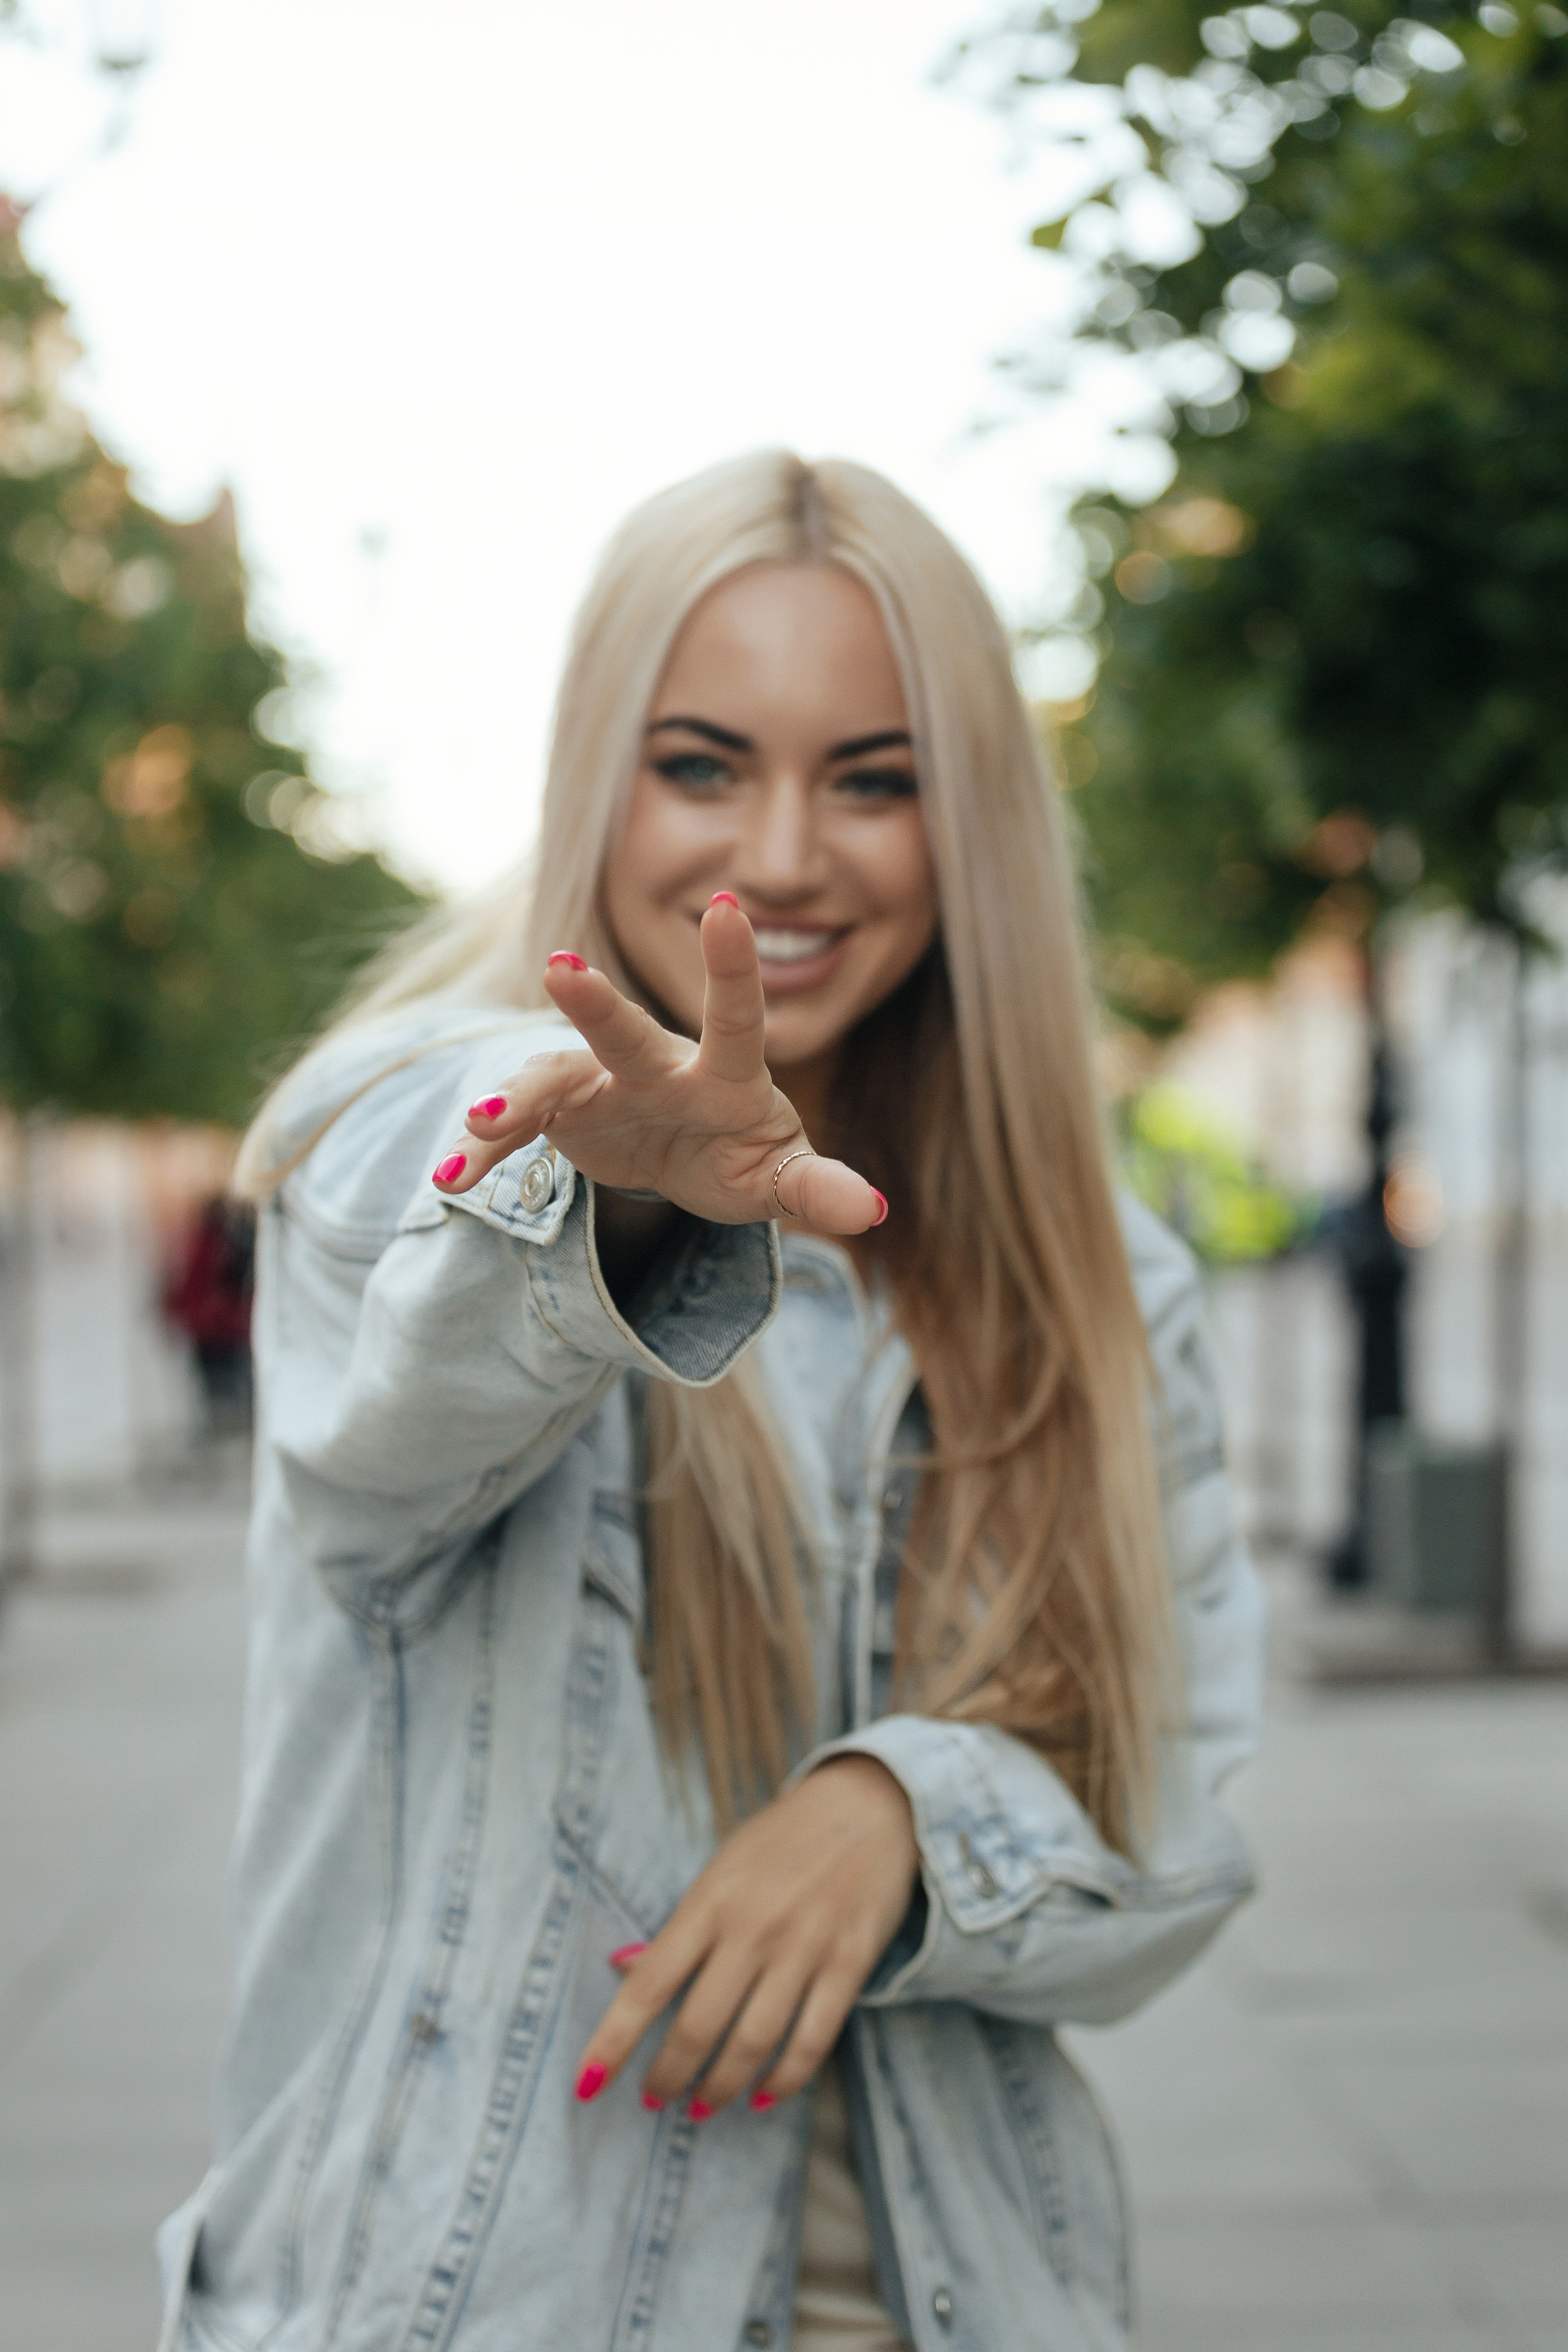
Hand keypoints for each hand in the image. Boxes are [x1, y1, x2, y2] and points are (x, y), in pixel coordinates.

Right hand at [432, 895, 885, 1232]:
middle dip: (594, 1003)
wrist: (680, 1160)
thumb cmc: (742, 1156)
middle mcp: (656, 1065)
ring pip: (553, 1080)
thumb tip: (874, 1210)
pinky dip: (484, 1153)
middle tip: (560, 968)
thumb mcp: (782, 1179)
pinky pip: (515, 1132)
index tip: (729, 906)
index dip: (735, 964)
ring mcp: (600, 1083)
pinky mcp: (558, 1114)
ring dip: (516, 1100)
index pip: (738, 1017)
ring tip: (484, 1124)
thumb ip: (818, 1189)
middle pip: (626, 1032)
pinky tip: (451, 1179)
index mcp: (725, 1076)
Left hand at [574, 1756, 919, 2117]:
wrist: (871, 1806)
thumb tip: (622, 1967)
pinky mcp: (849, 1964)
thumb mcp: (722, 1868)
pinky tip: (764, 2097)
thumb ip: (679, 1925)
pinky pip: (811, 2041)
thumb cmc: (783, 1840)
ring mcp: (804, 1947)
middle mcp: (753, 1927)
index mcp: (711, 1900)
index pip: (649, 1983)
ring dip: (720, 2088)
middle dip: (668, 2076)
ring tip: (702, 2106)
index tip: (586, 2083)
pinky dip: (784, 2080)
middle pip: (698, 2026)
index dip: (614, 2040)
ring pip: (752, 2043)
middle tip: (655, 2100)